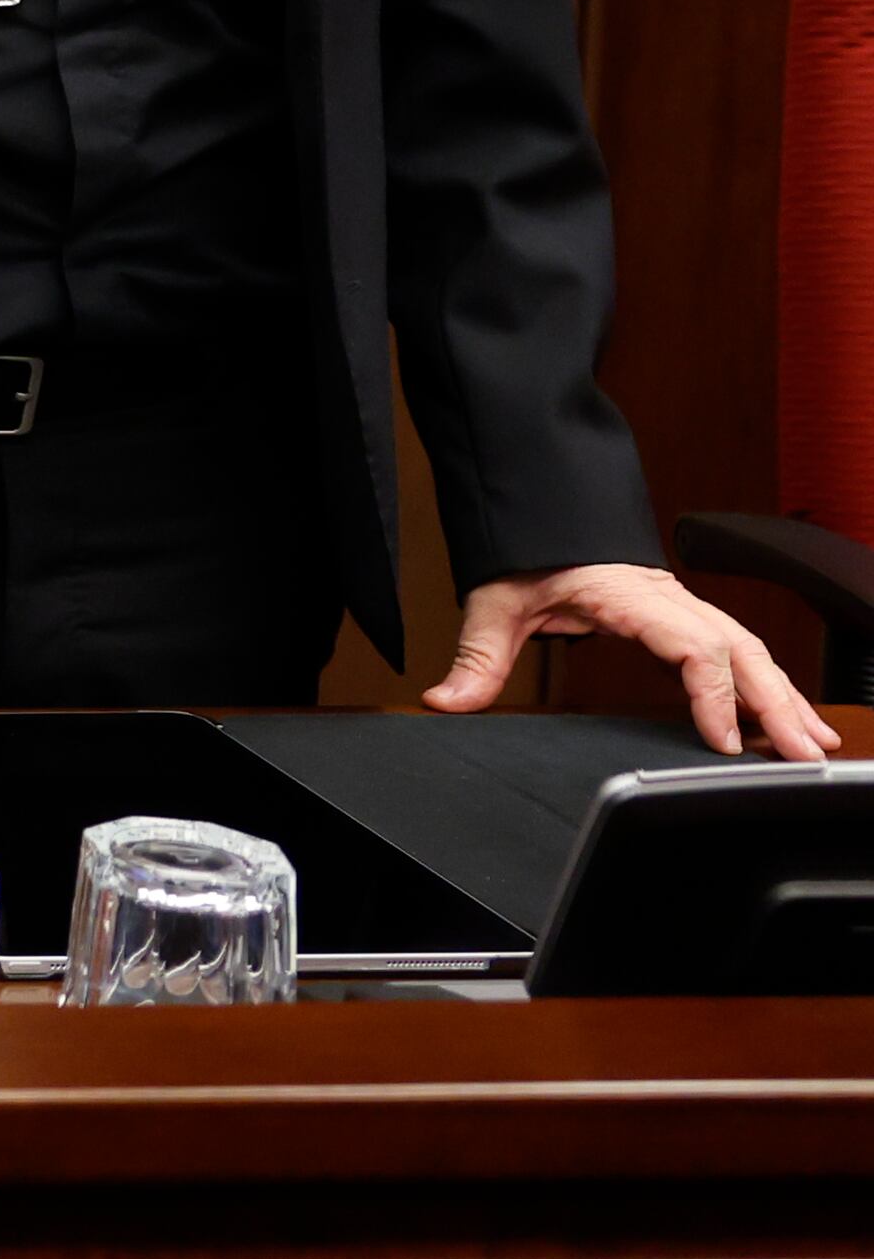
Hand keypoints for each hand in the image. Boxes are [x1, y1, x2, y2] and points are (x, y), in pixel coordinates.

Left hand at [429, 561, 839, 763]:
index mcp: (630, 594)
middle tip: (802, 755)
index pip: (690, 645)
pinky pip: (738, 647)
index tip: (722, 740)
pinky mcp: (684, 614)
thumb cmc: (525, 547)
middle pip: (739, 651)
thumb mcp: (496, 600)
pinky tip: (789, 715)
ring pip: (750, 648)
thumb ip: (477, 655)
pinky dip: (767, 681)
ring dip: (783, 695)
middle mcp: (668, 599)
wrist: (539, 503)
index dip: (712, 694)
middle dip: (776, 703)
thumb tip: (445, 700)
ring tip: (813, 743)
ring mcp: (682, 605)